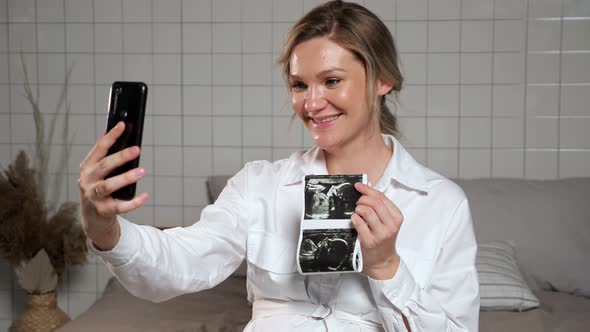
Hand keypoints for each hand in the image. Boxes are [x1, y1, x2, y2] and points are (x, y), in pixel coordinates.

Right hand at [78, 121, 148, 249]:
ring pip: (108, 185)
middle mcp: (87, 181)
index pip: (99, 149)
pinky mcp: (102, 211)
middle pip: (104, 166)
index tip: (122, 125)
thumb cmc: (98, 190)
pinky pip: (119, 206)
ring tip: (142, 171)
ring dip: (126, 178)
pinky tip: (145, 196)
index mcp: (87, 167)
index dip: (111, 137)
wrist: (93, 218)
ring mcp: (93, 196)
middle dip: (120, 157)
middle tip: (137, 149)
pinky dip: (133, 202)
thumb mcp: (96, 172)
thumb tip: (106, 132)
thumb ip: (102, 155)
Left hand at [352, 182, 402, 279]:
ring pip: (367, 212)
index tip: (358, 186)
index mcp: (397, 217)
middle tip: (358, 202)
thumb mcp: (387, 221)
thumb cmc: (383, 238)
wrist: (383, 260)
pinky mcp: (370, 241)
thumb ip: (380, 206)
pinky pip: (359, 223)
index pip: (382, 197)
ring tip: (357, 212)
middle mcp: (391, 225)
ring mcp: (381, 234)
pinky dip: (354, 218)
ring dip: (358, 209)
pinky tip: (355, 219)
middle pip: (375, 203)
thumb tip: (366, 189)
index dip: (368, 189)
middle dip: (363, 199)